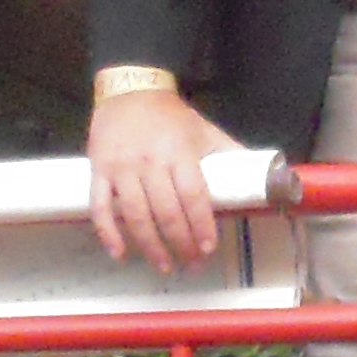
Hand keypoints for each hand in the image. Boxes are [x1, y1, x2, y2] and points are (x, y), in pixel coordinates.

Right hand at [88, 86, 242, 271]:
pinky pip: (100, 207)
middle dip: (181, 244)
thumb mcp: (204, 130)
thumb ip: (228, 155)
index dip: (202, 225)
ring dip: (150, 246)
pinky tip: (121, 254)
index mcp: (179, 152)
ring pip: (134, 216)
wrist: (129, 90)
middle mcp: (150, 162)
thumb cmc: (170, 116)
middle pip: (166, 212)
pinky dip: (108, 234)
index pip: (193, 196)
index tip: (208, 248)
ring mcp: (121, 168)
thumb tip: (258, 178)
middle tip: (191, 264)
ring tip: (164, 266)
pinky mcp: (99, 171)